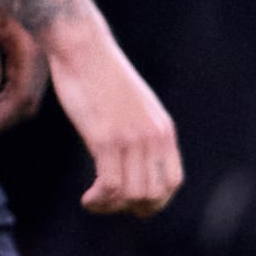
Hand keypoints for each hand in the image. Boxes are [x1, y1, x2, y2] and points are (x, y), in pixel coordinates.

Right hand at [50, 13, 182, 210]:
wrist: (83, 47)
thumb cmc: (99, 74)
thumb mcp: (132, 104)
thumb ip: (140, 129)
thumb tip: (133, 155)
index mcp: (163, 129)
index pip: (173, 182)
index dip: (153, 201)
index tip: (128, 201)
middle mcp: (153, 136)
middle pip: (154, 195)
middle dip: (130, 208)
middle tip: (106, 203)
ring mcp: (131, 138)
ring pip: (133, 195)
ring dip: (111, 208)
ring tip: (93, 202)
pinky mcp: (106, 138)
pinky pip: (111, 186)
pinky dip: (99, 201)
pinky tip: (87, 199)